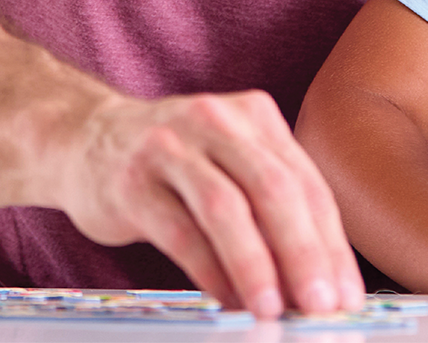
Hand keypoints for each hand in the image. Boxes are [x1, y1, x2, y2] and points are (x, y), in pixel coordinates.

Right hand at [52, 90, 363, 318]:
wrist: (81, 139)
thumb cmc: (172, 166)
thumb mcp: (228, 166)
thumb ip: (270, 211)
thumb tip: (316, 283)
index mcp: (254, 117)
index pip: (307, 184)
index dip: (332, 245)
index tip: (346, 296)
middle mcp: (216, 121)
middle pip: (274, 190)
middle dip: (305, 254)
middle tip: (322, 306)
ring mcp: (169, 146)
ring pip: (226, 208)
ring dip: (256, 265)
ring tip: (273, 310)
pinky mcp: (130, 180)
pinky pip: (179, 231)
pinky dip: (209, 271)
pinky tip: (227, 301)